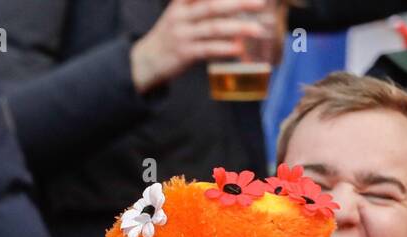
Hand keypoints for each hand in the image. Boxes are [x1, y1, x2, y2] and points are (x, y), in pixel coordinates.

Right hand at [131, 0, 271, 93]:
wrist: (145, 61)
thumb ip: (199, 4)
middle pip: (213, 6)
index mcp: (181, 3)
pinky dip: (224, 48)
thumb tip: (232, 4)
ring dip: (238, 28)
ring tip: (257, 30)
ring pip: (214, 29)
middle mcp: (181, 16)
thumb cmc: (170, 35)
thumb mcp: (179, 13)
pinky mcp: (184, 54)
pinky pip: (207, 49)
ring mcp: (182, 35)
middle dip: (239, 3)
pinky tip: (238, 48)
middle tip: (261, 3)